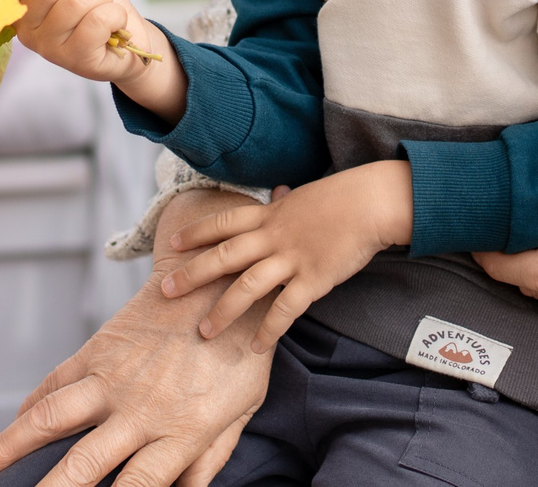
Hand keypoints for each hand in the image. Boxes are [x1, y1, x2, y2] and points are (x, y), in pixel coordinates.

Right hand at [0, 189, 270, 486]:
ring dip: (5, 447)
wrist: (227, 274)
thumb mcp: (243, 408)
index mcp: (182, 431)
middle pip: (82, 466)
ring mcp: (114, 377)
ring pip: (48, 419)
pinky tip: (9, 430)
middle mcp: (140, 408)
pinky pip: (56, 383)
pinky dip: (28, 409)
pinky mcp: (99, 349)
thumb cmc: (242, 349)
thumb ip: (209, 457)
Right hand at [15, 0, 180, 116]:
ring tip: (106, 13)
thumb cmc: (101, 6)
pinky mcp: (74, 59)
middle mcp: (27, 31)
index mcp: (23, 8)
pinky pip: (97, 21)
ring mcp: (49, 48)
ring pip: (76, 2)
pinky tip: (114, 27)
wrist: (132, 39)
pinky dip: (115, 16)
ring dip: (103, 0)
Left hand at [162, 161, 412, 353]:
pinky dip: (270, 329)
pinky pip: (285, 309)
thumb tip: (277, 192)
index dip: (198, 232)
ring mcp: (292, 258)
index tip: (174, 242)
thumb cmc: (341, 198)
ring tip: (204, 331)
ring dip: (223, 310)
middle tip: (166, 290)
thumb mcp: (305, 196)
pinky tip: (257, 346)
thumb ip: (285, 203)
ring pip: (248, 286)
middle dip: (193, 274)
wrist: (372, 203)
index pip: (225, 221)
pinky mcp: (313, 279)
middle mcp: (274, 236)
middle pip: (225, 255)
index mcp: (270, 215)